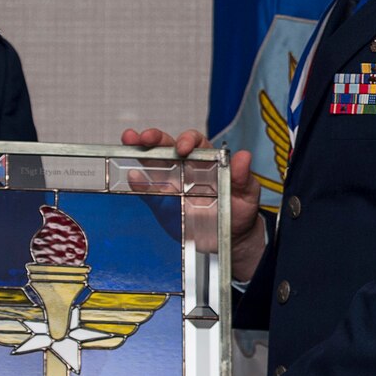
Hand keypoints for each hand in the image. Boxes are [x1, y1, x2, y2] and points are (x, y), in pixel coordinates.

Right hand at [122, 127, 266, 279]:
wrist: (230, 238)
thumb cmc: (239, 210)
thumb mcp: (247, 194)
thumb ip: (243, 177)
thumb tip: (244, 156)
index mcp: (207, 161)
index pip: (194, 142)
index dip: (186, 139)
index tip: (182, 147)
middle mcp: (186, 168)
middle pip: (167, 146)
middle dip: (155, 138)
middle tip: (144, 137)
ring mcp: (171, 184)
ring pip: (152, 163)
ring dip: (138, 150)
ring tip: (128, 142)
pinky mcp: (162, 203)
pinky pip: (148, 191)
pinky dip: (139, 184)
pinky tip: (133, 177)